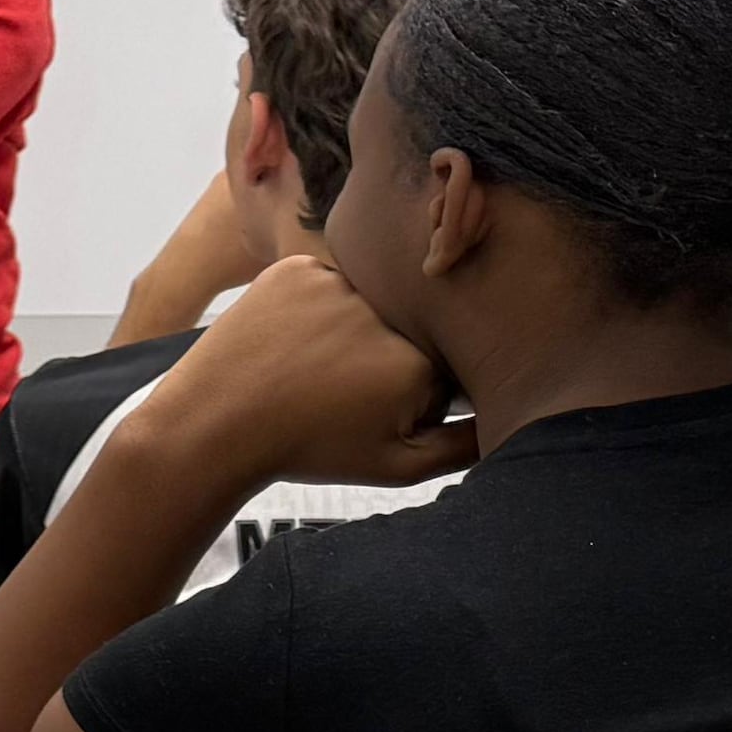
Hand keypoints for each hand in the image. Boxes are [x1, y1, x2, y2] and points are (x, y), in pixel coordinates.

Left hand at [113, 257, 472, 493]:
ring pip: (376, 299)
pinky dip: (321, 304)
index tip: (387, 406)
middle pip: (417, 324)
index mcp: (418, 363)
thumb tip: (519, 418)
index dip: (426, 388)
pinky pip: (333, 279)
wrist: (212, 425)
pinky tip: (296, 339)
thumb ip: (468, 444)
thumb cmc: (307, 449)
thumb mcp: (397, 465)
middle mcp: (385, 314)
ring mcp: (337, 283)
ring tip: (317, 364)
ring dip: (359, 325)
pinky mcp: (297, 266)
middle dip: (396, 354)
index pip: (453, 359)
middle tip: (345, 386)